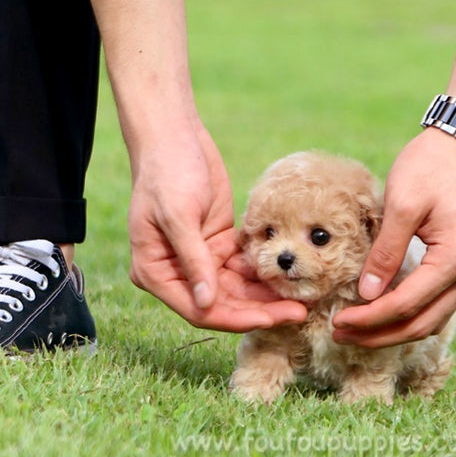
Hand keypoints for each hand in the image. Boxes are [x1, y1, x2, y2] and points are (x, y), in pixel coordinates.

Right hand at [128, 120, 306, 331]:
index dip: (235, 318)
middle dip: (259, 310)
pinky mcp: (218, 244)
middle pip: (222, 304)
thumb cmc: (168, 171)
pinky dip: (265, 272)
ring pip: (237, 290)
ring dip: (266, 295)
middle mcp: (176, 272)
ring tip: (301, 298)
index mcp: (154, 271)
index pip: (199, 309)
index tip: (269, 319)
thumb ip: (194, 260)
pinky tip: (289, 275)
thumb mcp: (179, 215)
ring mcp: (199, 259)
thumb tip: (206, 303)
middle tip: (298, 311)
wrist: (176, 136)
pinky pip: (244, 268)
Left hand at [332, 130, 455, 347]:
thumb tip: (367, 295)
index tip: (338, 322)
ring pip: (432, 319)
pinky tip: (382, 312)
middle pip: (421, 323)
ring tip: (356, 329)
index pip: (406, 305)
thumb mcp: (403, 203)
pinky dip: (410, 314)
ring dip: (394, 330)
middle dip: (379, 334)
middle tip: (340, 334)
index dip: (369, 320)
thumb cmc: (434, 165)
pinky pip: (438, 303)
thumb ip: (385, 252)